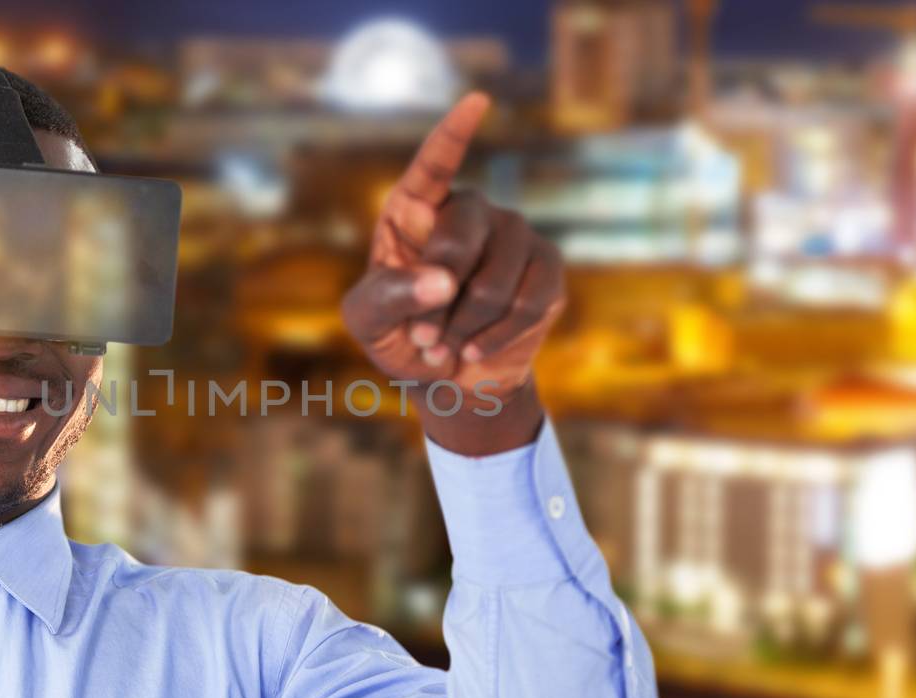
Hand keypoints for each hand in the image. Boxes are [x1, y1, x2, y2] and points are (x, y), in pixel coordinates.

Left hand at [341, 93, 565, 455]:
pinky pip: (528, 302)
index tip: (477, 100)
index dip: (454, 134)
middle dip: (438, 295)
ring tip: (443, 348)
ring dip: (464, 325)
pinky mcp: (547, 268)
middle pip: (462, 233)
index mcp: (415, 210)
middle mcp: (469, 211)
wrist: (447, 378)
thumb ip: (386, 297)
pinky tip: (474, 349)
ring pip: (496, 279)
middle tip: (421, 337)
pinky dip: (495, 336)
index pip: (435, 165)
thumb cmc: (398, 337)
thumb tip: (442, 281)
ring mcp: (513, 235)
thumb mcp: (368, 322)